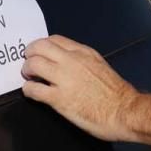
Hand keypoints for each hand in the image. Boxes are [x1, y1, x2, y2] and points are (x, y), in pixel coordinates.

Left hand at [21, 35, 137, 141]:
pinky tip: (32, 93)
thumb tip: (66, 63)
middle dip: (30, 54)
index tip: (39, 53)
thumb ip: (82, 61)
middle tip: (29, 63)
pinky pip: (33, 89)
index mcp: (83, 52)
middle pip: (39, 47)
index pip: (54, 39)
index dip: (42, 45)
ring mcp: (64, 78)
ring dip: (27, 70)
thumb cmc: (115, 92)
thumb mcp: (99, 65)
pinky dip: (28, 90)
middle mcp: (71, 61)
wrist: (123, 110)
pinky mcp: (58, 98)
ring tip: (30, 78)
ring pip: (33, 64)